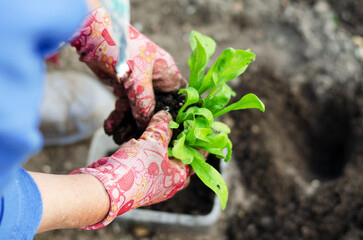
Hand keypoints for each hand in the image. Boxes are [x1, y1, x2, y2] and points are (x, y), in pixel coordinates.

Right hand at [69, 111, 189, 228]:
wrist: (106, 190)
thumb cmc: (135, 168)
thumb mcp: (152, 141)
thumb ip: (161, 127)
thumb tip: (166, 115)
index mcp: (179, 176)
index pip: (196, 156)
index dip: (196, 140)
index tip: (196, 127)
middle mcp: (169, 185)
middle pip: (179, 159)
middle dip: (177, 143)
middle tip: (177, 128)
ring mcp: (155, 186)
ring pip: (164, 162)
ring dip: (162, 148)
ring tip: (159, 133)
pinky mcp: (141, 185)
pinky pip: (150, 166)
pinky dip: (150, 154)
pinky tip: (143, 144)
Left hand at [71, 8, 186, 143]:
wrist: (91, 36)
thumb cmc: (121, 47)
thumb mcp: (137, 76)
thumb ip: (144, 101)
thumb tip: (146, 123)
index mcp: (167, 74)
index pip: (179, 98)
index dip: (176, 115)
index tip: (169, 132)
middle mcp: (156, 81)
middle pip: (157, 109)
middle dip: (146, 125)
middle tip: (138, 140)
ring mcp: (139, 86)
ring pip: (138, 112)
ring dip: (128, 125)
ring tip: (118, 137)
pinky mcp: (124, 89)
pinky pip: (124, 108)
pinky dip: (117, 119)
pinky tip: (109, 128)